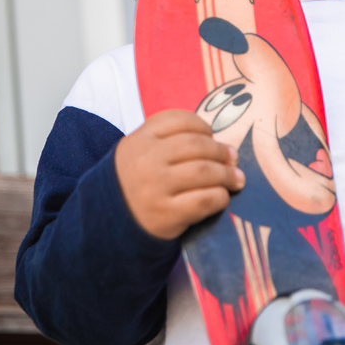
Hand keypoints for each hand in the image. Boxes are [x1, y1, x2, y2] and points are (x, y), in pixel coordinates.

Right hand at [115, 108, 244, 239]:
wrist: (108, 223)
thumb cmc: (134, 183)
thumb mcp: (139, 153)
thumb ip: (169, 141)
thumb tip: (220, 145)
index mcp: (140, 140)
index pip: (179, 120)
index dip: (202, 126)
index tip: (211, 136)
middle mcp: (146, 160)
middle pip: (197, 145)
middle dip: (221, 151)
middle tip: (233, 159)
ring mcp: (155, 187)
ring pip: (204, 171)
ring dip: (227, 174)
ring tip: (236, 179)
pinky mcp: (166, 214)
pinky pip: (204, 199)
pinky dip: (220, 197)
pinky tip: (221, 197)